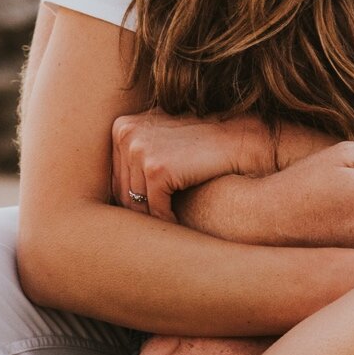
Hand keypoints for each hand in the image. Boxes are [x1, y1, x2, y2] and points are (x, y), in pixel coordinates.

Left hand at [110, 109, 269, 218]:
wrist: (238, 139)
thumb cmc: (200, 145)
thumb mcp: (161, 140)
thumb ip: (136, 157)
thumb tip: (115, 194)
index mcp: (122, 126)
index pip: (116, 176)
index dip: (130, 198)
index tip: (145, 211)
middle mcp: (126, 134)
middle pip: (122, 190)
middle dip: (139, 211)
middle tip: (154, 227)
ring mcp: (140, 150)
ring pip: (137, 202)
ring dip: (153, 219)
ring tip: (166, 228)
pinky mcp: (157, 169)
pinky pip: (155, 208)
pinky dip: (167, 220)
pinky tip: (178, 224)